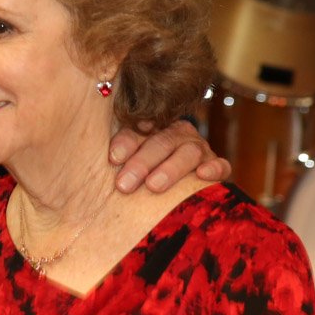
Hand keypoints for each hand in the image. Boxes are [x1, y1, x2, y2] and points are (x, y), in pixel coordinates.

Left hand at [108, 119, 230, 193]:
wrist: (176, 185)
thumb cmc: (140, 175)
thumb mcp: (127, 162)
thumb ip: (115, 158)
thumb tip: (94, 162)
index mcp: (152, 127)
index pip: (138, 130)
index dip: (126, 142)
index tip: (112, 158)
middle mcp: (176, 134)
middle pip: (161, 142)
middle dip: (141, 163)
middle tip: (124, 185)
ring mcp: (199, 149)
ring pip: (189, 152)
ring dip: (170, 169)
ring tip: (153, 186)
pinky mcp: (217, 166)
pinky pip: (220, 165)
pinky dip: (213, 168)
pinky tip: (202, 175)